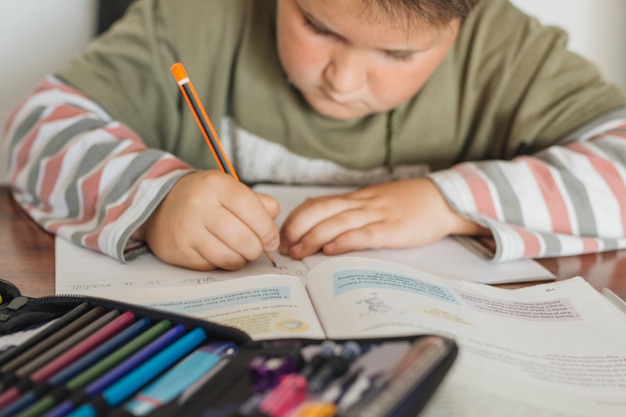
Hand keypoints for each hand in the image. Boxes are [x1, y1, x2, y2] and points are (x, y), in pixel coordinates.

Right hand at [133, 171, 279, 269]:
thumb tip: (273, 227)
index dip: (267, 229)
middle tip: (257, 248)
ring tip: (241, 252)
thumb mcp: (229, 189)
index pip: (252, 209)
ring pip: (229, 257)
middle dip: (257, 249)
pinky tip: (221, 252)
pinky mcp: (179, 250)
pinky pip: (212, 265)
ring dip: (241, 259)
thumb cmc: (202, 199)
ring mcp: (187, 229)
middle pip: (243, 239)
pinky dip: (222, 263)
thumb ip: (258, 203)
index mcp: (216, 185)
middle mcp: (199, 205)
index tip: (272, 239)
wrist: (159, 206)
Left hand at [279, 178, 488, 258]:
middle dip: (298, 228)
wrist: (444, 200)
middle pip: (322, 211)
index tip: (283, 234)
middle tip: (284, 246)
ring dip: (314, 237)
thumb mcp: (373, 200)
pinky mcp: (393, 230)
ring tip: (298, 251)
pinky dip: (345, 241)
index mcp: (357, 198)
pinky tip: (331, 250)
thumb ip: (347, 208)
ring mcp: (378, 215)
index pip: (318, 203)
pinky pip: (365, 234)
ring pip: (338, 222)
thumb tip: (314, 212)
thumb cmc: (408, 203)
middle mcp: (363, 204)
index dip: (297, 218)